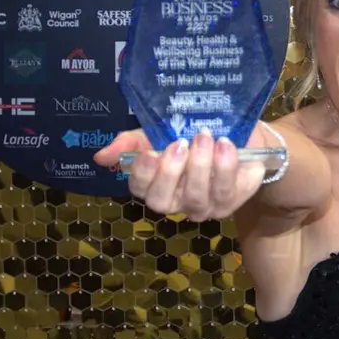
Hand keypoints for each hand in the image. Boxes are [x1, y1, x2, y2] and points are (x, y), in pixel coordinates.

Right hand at [93, 129, 263, 220]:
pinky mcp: (229, 201)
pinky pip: (224, 189)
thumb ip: (130, 143)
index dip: (142, 175)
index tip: (150, 152)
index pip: (139, 190)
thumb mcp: (158, 133)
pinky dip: (224, 166)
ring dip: (200, 165)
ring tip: (205, 137)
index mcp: (155, 185)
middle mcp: (177, 202)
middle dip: (170, 173)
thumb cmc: (193, 136)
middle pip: (162, 202)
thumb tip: (100, 157)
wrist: (238, 134)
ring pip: (196, 196)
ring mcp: (203, 206)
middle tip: (181, 144)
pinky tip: (225, 145)